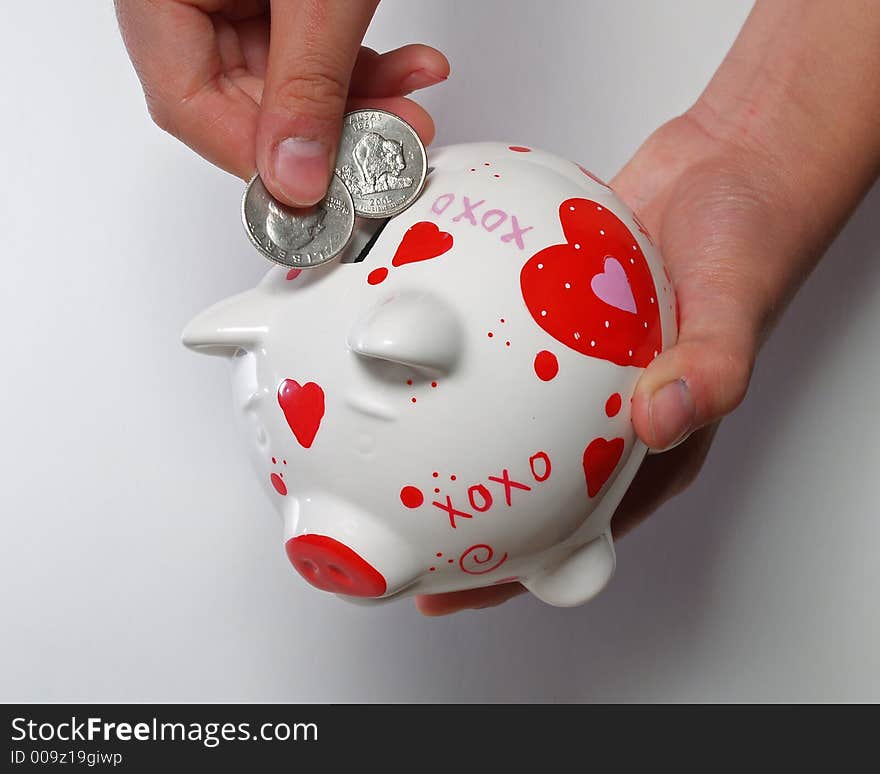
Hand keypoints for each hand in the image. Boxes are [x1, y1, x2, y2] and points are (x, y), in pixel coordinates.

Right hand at [115, 0, 448, 204]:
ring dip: (358, 101)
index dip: (257, 159)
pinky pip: (305, 49)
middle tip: (391, 144)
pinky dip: (359, 65)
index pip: (188, 105)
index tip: (319, 193)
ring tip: (413, 103)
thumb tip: (295, 177)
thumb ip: (309, 84)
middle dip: (330, 130)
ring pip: (284, 81)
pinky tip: (406, 68)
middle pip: (243, 100)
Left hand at [416, 115, 763, 614]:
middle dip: (458, 514)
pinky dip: (459, 352)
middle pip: (522, 485)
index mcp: (650, 442)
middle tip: (392, 524)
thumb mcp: (737, 306)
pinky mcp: (551, 322)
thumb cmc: (748, 245)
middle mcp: (605, 415)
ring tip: (378, 438)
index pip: (577, 528)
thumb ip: (708, 368)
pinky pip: (498, 345)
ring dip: (446, 433)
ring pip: (499, 417)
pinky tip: (411, 344)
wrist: (727, 169)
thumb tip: (660, 419)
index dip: (515, 568)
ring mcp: (573, 369)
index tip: (449, 589)